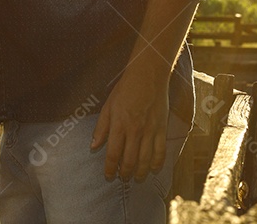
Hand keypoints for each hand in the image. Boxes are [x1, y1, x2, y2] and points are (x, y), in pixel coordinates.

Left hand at [90, 66, 169, 181]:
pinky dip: (157, 164)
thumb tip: (93, 146)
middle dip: (125, 174)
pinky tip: (153, 169)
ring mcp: (150, 131)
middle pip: (130, 161)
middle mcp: (135, 131)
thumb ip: (101, 128)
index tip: (108, 176)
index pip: (113, 154)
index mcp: (119, 125)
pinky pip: (161, 152)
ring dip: (140, 173)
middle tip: (123, 179)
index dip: (110, 168)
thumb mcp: (108, 106)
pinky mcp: (162, 129)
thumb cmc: (125, 90)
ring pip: (145, 160)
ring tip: (136, 178)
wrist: (148, 76)